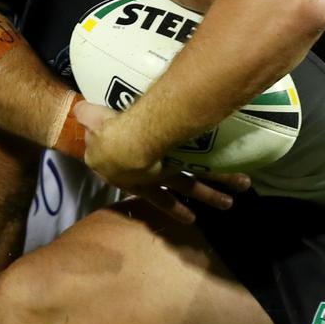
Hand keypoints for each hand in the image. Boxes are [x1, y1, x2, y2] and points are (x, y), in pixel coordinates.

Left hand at [75, 102, 249, 223]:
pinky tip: (243, 178)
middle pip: (176, 190)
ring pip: (195, 185)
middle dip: (195, 198)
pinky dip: (224, 174)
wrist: (128, 142)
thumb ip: (88, 116)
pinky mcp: (185, 163)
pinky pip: (208, 168)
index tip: (171, 200)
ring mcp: (171, 173)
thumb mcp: (94, 121)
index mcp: (129, 175)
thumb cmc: (109, 132)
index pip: (147, 189)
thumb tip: (81, 110)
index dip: (160, 196)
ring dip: (213, 193)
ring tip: (231, 203)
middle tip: (206, 213)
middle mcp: (154, 179)